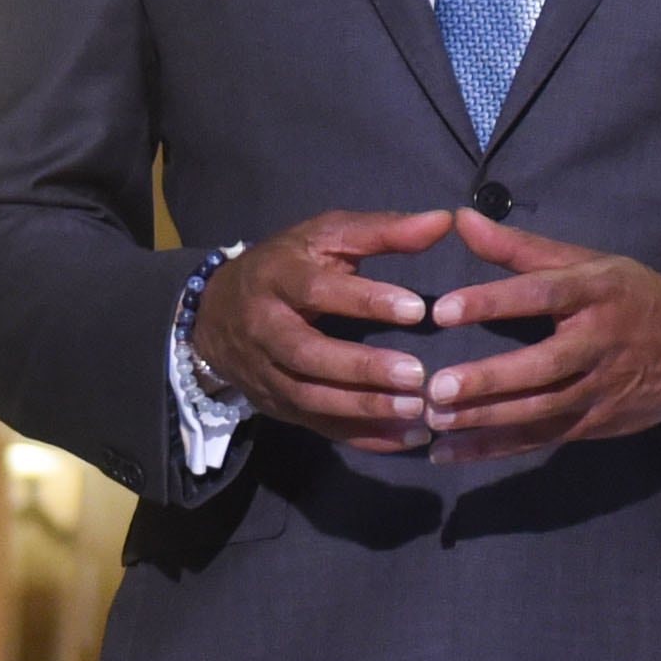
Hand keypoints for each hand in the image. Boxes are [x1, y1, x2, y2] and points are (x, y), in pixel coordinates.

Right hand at [189, 210, 452, 450]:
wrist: (216, 311)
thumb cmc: (289, 264)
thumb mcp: (327, 236)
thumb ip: (384, 231)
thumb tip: (444, 221)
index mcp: (278, 279)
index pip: (318, 290)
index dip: (365, 301)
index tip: (417, 310)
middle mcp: (265, 329)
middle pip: (307, 354)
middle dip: (361, 368)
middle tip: (417, 375)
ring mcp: (266, 373)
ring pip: (309, 397)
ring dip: (363, 408)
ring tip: (416, 410)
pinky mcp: (277, 405)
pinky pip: (319, 426)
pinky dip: (363, 436)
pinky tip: (408, 439)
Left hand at [418, 210, 660, 452]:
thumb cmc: (633, 297)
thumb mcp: (589, 264)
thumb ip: (520, 248)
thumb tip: (462, 219)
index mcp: (598, 292)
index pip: (544, 295)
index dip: (494, 302)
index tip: (445, 309)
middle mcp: (602, 342)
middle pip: (545, 365)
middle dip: (491, 379)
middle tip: (438, 387)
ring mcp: (602, 388)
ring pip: (542, 409)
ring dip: (487, 418)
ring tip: (436, 419)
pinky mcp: (597, 423)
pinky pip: (542, 438)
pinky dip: (496, 448)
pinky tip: (451, 451)